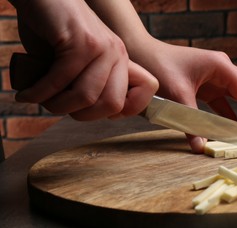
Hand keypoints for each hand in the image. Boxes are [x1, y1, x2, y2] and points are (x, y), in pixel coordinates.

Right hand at [13, 0, 157, 119]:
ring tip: (37, 99)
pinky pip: (61, 80)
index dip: (115, 113)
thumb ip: (90, 85)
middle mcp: (117, 54)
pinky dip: (39, 93)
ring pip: (86, 97)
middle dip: (80, 115)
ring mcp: (102, 47)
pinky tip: (27, 94)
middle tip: (56, 107)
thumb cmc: (56, 34)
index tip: (87, 111)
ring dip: (56, 106)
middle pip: (112, 105)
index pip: (140, 97)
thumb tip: (88, 113)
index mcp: (121, 62)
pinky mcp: (81, 41)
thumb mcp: (80, 63)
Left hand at [134, 41, 236, 152]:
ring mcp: (216, 77)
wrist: (142, 54)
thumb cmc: (159, 66)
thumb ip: (190, 122)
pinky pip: (225, 102)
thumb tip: (200, 147)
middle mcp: (223, 69)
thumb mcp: (177, 94)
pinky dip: (230, 115)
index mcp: (221, 66)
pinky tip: (232, 131)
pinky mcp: (207, 86)